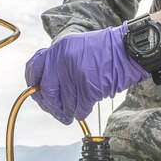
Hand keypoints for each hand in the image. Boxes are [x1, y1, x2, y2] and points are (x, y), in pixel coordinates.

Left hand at [24, 23, 149, 123]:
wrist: (127, 49)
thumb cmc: (105, 50)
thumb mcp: (76, 47)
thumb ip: (59, 63)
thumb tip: (45, 85)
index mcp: (58, 49)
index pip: (34, 69)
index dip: (33, 84)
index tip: (38, 93)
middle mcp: (63, 60)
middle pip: (47, 91)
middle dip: (50, 105)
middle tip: (56, 111)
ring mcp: (75, 74)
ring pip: (64, 102)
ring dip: (67, 111)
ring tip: (71, 113)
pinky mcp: (88, 87)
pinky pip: (79, 108)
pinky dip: (80, 112)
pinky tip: (83, 110)